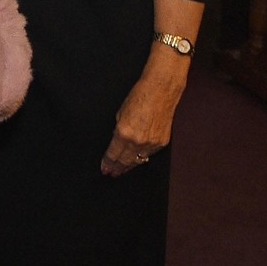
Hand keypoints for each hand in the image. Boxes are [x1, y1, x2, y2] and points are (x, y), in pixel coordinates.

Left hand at [100, 59, 187, 176]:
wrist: (160, 91)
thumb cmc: (138, 97)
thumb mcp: (120, 114)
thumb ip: (118, 131)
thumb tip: (116, 142)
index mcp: (124, 133)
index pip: (113, 154)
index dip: (107, 162)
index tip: (104, 169)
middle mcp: (138, 141)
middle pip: (125, 161)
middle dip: (117, 168)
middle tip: (111, 174)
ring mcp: (152, 143)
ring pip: (138, 160)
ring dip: (129, 166)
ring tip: (121, 171)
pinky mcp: (162, 142)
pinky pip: (149, 154)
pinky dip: (141, 158)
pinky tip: (136, 161)